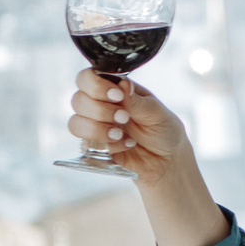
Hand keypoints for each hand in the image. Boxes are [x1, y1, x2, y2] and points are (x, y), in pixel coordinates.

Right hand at [66, 71, 227, 245]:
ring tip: (123, 134)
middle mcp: (105, 106)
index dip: (98, 82)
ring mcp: (97, 127)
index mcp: (120, 89)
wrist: (170, 171)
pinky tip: (118, 145)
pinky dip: (97, 141)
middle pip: (79, 92)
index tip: (117, 94)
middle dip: (101, 105)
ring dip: (98, 125)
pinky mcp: (94, 150)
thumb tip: (122, 87)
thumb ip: (140, 102)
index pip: (93, 74)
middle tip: (124, 118)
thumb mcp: (162, 117)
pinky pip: (80, 140)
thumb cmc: (169, 138)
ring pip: (75, 117)